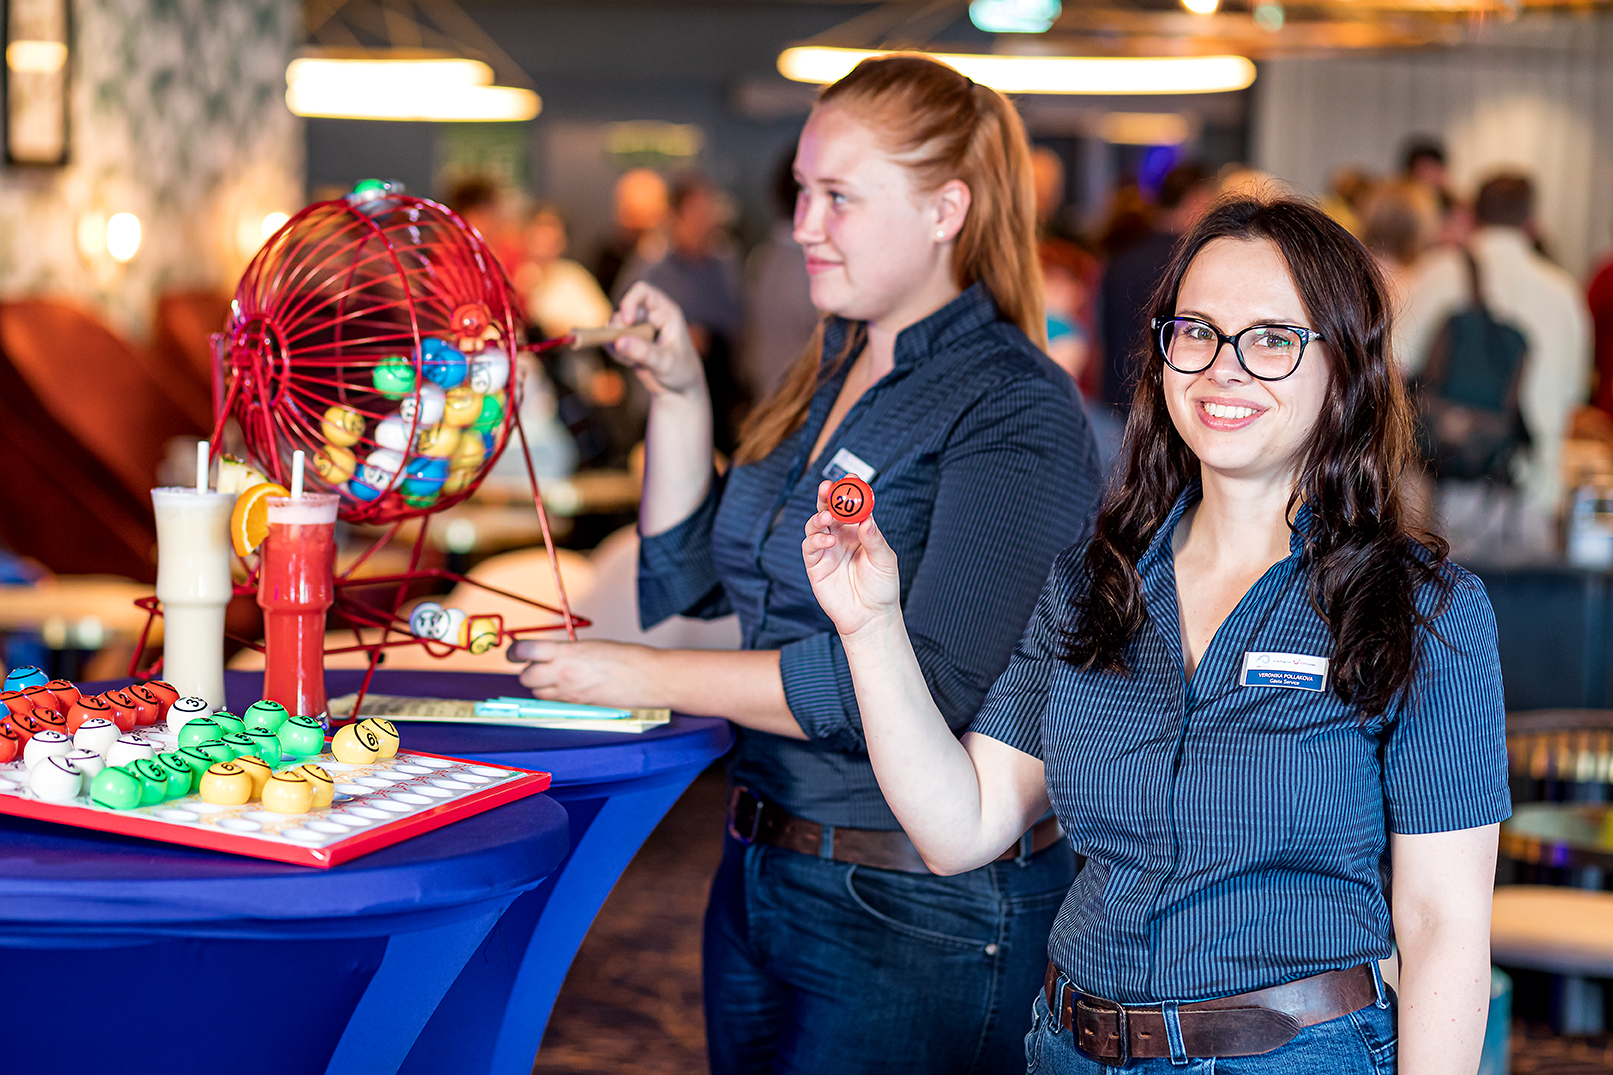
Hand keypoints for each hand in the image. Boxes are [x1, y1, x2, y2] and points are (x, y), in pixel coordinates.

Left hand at [507, 638, 661, 707]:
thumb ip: (564, 651)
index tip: (514, 651)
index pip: (525, 651)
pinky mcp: (578, 707)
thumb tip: (547, 654)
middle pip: (525, 677)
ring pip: (537, 693)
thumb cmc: (626, 658)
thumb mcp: (590, 646)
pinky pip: (554, 703)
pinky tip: (568, 688)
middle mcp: (563, 674)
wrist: (648, 678)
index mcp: (566, 653)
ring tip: (556, 677)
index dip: (515, 651)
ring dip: (540, 685)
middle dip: (527, 671)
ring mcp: (570, 694)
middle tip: (537, 665)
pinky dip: (554, 696)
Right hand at [610, 283, 707, 397]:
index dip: (630, 302)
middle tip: (623, 348)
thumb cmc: (681, 371)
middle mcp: (650, 315)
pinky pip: (612, 340)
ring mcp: (638, 328)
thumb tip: (619, 341)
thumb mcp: (665, 363)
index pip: (642, 291)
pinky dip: (616, 352)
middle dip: (619, 329)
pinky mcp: (629, 341)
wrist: (679, 388)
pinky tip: (630, 364)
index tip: (626, 322)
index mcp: (665, 311)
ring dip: (617, 344)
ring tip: (633, 362)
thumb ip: (644, 352)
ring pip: (614, 326)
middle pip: (623, 310)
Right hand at [802, 480, 901, 639]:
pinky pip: (809, 546)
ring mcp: (826, 549)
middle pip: (828, 508)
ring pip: (815, 524)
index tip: (851, 476)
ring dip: (819, 515)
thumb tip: (866, 519)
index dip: (850, 490)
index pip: (852, 505)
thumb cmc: (882, 588)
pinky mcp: (815, 565)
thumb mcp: (885, 560)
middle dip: (827, 495)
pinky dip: (816, 539)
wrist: (870, 617)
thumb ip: (874, 539)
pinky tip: (828, 540)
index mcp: (858, 530)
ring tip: (828, 515)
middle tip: (828, 486)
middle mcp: (840, 536)